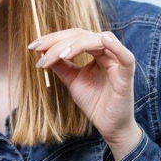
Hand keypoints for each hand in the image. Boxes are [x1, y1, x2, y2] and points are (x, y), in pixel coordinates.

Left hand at [29, 29, 141, 160]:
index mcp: (96, 52)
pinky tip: (102, 41)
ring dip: (75, 45)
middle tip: (39, 49)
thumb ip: (60, 65)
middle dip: (58, 41)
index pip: (74, 36)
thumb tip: (42, 52)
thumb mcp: (72, 80)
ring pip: (97, 41)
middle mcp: (107, 52)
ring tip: (59, 56)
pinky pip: (125, 56)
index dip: (53, 38)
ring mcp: (118, 62)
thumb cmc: (94, 101)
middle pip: (82, 35)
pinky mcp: (126, 74)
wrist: (109, 125)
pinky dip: (115, 46)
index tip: (33, 47)